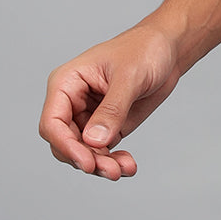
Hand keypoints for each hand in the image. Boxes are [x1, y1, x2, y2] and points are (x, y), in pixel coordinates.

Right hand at [38, 24, 179, 179]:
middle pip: (66, 144)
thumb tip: (94, 141)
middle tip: (112, 171)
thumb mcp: (130, 76)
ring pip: (83, 153)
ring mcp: (89, 117)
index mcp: (67, 83)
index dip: (65, 146)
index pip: (52, 123)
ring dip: (101, 166)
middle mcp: (73, 103)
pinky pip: (101, 153)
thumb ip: (112, 109)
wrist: (168, 48)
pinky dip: (112, 162)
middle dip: (87, 160)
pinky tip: (128, 166)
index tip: (87, 162)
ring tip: (124, 169)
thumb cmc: (145, 49)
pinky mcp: (106, 128)